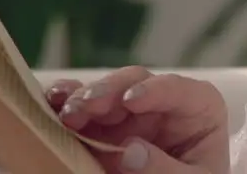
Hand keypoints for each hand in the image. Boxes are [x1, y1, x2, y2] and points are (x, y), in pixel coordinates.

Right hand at [0, 68, 229, 172]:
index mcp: (197, 110)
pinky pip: (80, 106)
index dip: (156, 90)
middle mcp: (161, 103)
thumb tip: (128, 150)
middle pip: (136, 82)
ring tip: (67, 114)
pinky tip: (49, 101)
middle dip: (109, 90)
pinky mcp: (99, 126)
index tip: (131, 100)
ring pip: (103, 91)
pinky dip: (63, 101)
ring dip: (81, 98)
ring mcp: (127, 113)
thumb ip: (164, 168)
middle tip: (87, 106)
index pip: (181, 91)